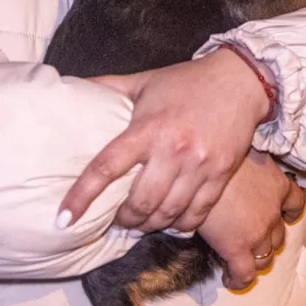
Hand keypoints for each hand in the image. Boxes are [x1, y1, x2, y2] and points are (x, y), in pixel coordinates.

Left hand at [58, 48, 270, 231]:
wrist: (241, 81)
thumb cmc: (187, 81)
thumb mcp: (144, 81)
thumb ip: (108, 87)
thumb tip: (72, 86)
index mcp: (148, 128)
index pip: (107, 167)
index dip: (82, 195)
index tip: (64, 217)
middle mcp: (174, 149)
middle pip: (140, 202)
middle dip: (123, 218)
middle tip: (118, 217)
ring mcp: (200, 165)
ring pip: (167, 214)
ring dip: (149, 224)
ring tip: (142, 220)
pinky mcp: (221, 175)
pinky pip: (197, 215)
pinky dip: (180, 225)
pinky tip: (171, 220)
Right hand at [198, 151, 305, 289]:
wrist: (201, 167)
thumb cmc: (218, 152)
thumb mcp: (245, 151)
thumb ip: (252, 165)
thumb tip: (242, 165)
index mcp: (278, 185)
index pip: (296, 202)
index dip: (289, 212)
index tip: (282, 215)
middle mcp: (273, 211)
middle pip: (279, 235)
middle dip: (268, 240)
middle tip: (250, 240)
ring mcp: (258, 232)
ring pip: (265, 257)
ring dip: (255, 261)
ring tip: (240, 262)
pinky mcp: (237, 248)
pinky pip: (245, 274)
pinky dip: (239, 280)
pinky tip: (229, 279)